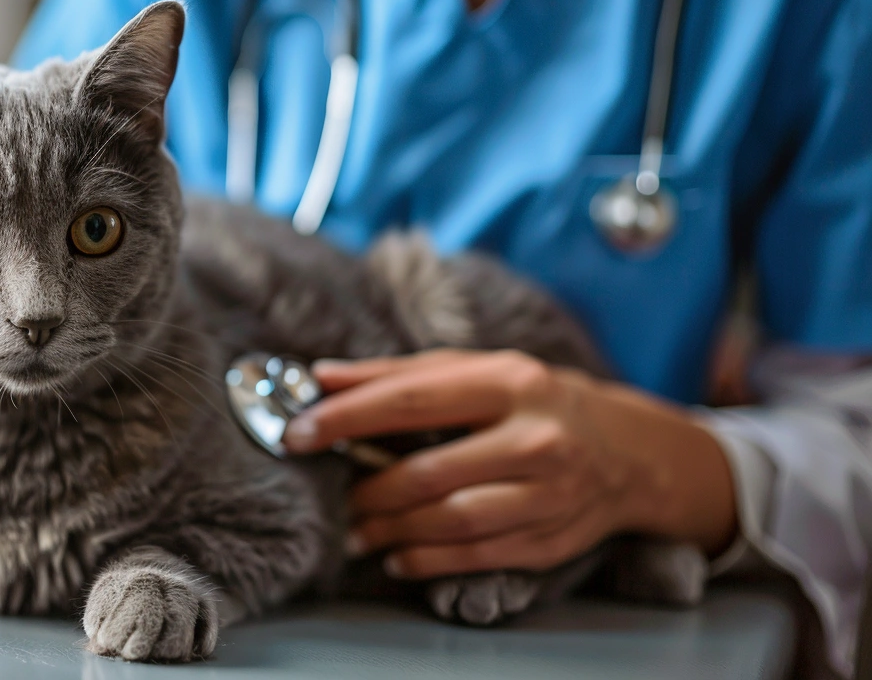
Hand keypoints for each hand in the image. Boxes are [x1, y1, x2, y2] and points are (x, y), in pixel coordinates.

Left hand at [282, 349, 736, 578]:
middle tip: (331, 497)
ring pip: (452, 521)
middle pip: (428, 471)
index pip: (413, 399)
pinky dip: (428, 561)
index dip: (349, 418)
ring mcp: (550, 493)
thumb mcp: (478, 371)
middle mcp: (536, 437)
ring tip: (355, 531)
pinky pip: (478, 556)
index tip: (300, 432)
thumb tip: (322, 377)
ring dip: (391, 532)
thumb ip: (398, 373)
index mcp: (510, 381)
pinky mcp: (553, 538)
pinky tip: (398, 556)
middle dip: (366, 490)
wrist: (633, 452)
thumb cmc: (537, 402)